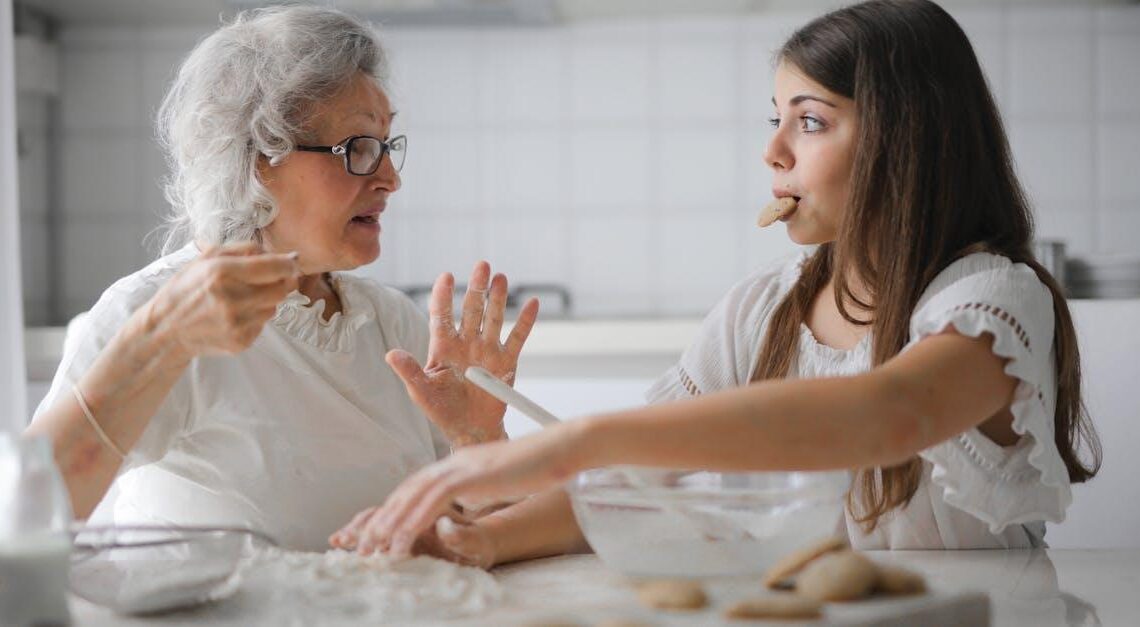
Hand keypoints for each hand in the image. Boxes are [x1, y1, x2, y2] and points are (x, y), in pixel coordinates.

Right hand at [144, 242, 298, 359]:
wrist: (166, 329)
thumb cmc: (186, 289)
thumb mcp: (207, 258)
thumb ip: (245, 249)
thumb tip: (282, 254)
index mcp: (222, 272)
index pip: (275, 267)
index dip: (289, 264)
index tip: (291, 262)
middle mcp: (232, 299)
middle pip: (282, 288)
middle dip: (281, 280)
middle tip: (270, 278)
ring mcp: (237, 324)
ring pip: (275, 306)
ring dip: (267, 299)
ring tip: (243, 297)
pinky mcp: (241, 341)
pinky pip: (263, 324)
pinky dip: (256, 316)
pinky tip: (236, 314)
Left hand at [331, 421, 588, 557]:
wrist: (560, 447)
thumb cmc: (538, 466)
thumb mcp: (500, 480)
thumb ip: (479, 489)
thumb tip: (467, 503)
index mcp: (459, 463)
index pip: (417, 486)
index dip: (395, 509)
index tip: (380, 533)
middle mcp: (454, 462)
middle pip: (407, 490)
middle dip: (383, 519)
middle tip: (363, 545)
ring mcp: (462, 466)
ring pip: (414, 495)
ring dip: (391, 523)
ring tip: (375, 548)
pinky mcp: (472, 474)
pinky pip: (434, 499)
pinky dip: (415, 519)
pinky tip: (403, 537)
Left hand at [386, 261, 538, 446]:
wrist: (471, 429)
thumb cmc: (442, 410)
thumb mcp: (421, 392)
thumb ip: (409, 372)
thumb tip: (390, 354)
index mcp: (443, 347)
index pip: (441, 316)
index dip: (443, 296)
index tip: (446, 276)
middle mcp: (466, 343)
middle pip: (471, 310)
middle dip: (476, 288)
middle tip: (481, 265)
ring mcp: (487, 351)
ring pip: (493, 318)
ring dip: (497, 298)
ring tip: (500, 278)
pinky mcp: (506, 362)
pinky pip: (517, 339)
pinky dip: (525, 322)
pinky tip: (532, 303)